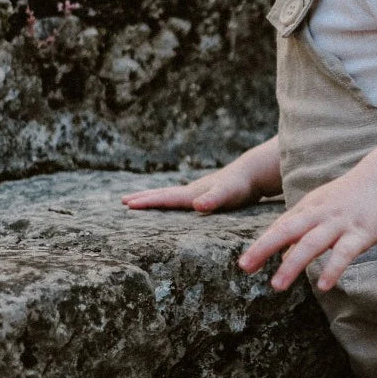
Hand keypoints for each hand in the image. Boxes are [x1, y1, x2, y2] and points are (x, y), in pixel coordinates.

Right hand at [121, 158, 263, 213]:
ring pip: (170, 195)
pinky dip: (169, 200)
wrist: (254, 172)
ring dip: (153, 197)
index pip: (165, 199)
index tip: (127, 204)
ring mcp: (198, 191)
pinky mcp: (206, 194)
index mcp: (193, 193)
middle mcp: (192, 191)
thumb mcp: (228, 194)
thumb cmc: (242, 186)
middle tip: (122, 201)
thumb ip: (213, 200)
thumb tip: (197, 205)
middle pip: (163, 194)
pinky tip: (171, 204)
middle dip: (143, 198)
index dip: (146, 202)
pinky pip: (181, 199)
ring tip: (138, 200)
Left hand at [237, 163, 376, 292]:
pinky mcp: (361, 232)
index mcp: (309, 208)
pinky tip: (323, 286)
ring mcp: (340, 223)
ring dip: (292, 264)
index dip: (261, 245)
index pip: (280, 227)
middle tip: (245, 268)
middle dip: (264, 248)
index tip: (244, 265)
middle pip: (287, 230)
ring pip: (311, 243)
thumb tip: (283, 256)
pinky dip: (333, 269)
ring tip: (277, 285)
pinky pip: (344, 253)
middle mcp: (320, 214)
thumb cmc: (352, 196)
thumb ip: (302, 230)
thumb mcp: (322, 209)